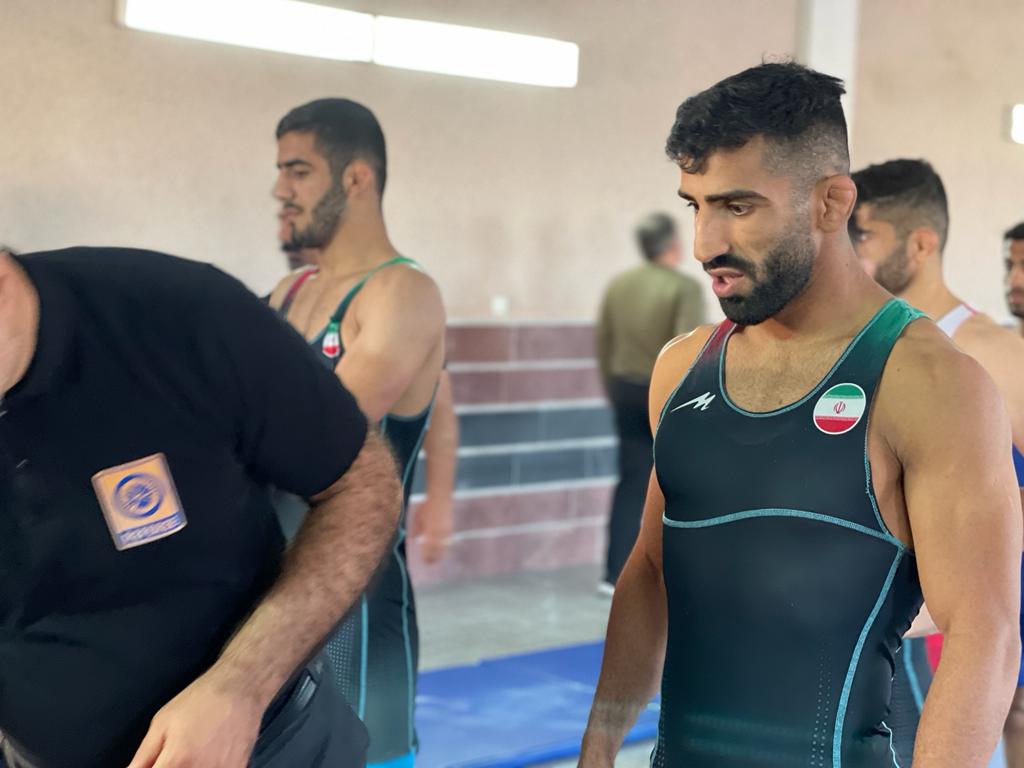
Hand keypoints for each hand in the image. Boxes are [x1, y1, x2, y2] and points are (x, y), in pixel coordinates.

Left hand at [127, 668, 265, 767]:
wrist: (241, 688)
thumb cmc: (201, 700)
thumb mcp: (162, 724)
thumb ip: (142, 758)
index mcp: (175, 763)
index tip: (154, 765)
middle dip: (169, 767)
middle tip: (170, 758)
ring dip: (187, 767)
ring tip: (191, 753)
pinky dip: (207, 766)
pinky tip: (207, 755)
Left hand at [410, 496, 453, 564]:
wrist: (440, 499)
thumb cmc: (426, 507)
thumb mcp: (418, 518)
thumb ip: (416, 530)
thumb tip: (415, 539)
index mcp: (429, 531)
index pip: (428, 548)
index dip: (427, 556)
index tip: (425, 562)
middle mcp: (438, 533)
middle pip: (437, 549)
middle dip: (435, 557)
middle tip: (432, 563)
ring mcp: (446, 531)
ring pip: (444, 546)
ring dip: (441, 553)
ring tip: (439, 558)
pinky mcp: (451, 528)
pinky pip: (448, 540)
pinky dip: (446, 546)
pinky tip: (445, 548)